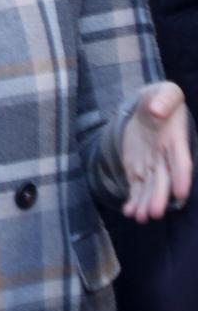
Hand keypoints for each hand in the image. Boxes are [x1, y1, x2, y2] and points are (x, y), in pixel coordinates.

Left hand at [122, 82, 193, 222]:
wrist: (149, 106)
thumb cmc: (161, 99)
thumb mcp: (165, 92)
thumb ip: (164, 99)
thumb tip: (156, 110)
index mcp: (176, 140)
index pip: (181, 161)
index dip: (182, 177)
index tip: (181, 193)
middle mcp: (165, 157)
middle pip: (164, 180)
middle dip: (159, 197)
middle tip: (154, 214)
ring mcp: (151, 164)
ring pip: (150, 188)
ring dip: (145, 203)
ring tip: (139, 217)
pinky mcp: (137, 168)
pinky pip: (136, 186)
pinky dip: (133, 199)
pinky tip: (129, 211)